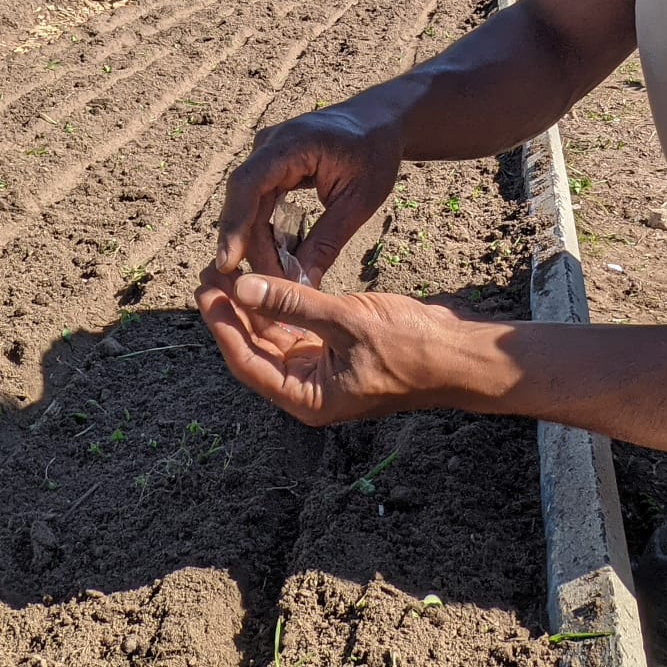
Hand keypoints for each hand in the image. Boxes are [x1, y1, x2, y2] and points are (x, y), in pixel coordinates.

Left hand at [194, 265, 460, 425]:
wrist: (459, 353)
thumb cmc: (414, 349)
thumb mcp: (350, 321)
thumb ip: (296, 304)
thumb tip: (244, 289)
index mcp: (308, 396)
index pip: (248, 362)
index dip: (223, 326)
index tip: (206, 291)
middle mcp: (309, 386)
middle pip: (255, 347)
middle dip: (232, 311)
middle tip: (210, 273)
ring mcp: (321, 366)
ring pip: (274, 333)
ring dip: (252, 304)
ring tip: (229, 269)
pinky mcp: (334, 345)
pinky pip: (296, 324)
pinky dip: (281, 301)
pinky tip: (264, 275)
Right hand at [215, 102, 402, 286]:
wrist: (379, 123)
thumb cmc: (374, 154)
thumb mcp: (359, 201)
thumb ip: (328, 241)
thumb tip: (304, 285)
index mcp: (292, 143)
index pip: (248, 184)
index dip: (235, 224)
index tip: (228, 262)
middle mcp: (270, 144)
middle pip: (244, 200)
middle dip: (251, 246)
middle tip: (266, 287)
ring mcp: (266, 153)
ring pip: (249, 206)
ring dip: (259, 243)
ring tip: (277, 277)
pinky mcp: (270, 166)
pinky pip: (259, 202)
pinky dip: (267, 231)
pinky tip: (279, 258)